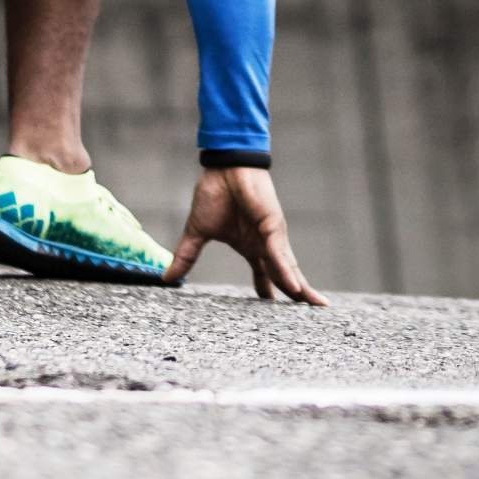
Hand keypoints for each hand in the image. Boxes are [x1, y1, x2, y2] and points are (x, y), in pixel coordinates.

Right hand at [165, 167, 325, 304]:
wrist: (224, 166)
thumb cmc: (215, 192)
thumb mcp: (198, 231)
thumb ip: (186, 256)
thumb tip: (167, 278)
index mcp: (250, 245)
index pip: (263, 273)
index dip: (268, 290)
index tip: (272, 307)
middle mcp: (265, 244)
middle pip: (284, 274)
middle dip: (297, 292)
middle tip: (311, 311)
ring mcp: (271, 236)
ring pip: (287, 267)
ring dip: (298, 287)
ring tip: (309, 304)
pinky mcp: (272, 226)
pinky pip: (279, 253)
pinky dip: (286, 271)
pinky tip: (294, 288)